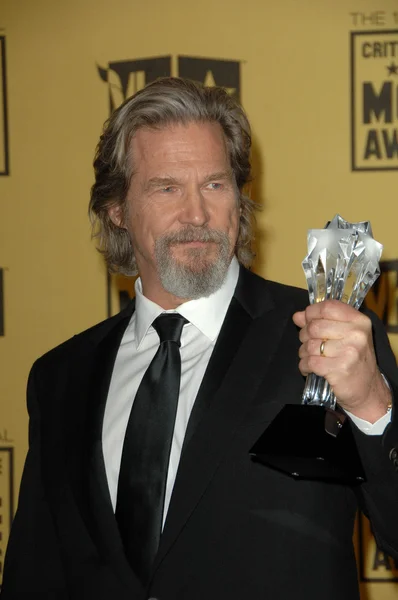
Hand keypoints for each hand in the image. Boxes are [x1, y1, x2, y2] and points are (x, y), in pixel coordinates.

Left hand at [292, 300, 390, 422]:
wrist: (367, 389)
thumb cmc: (353, 360)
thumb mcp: (344, 335)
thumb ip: (322, 322)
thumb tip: (298, 316)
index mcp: (359, 321)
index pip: (328, 307)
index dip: (311, 312)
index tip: (306, 320)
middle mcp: (357, 334)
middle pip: (315, 326)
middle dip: (304, 336)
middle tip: (309, 344)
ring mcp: (350, 352)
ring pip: (310, 345)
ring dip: (304, 353)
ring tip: (311, 358)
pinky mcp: (340, 369)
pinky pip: (310, 362)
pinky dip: (304, 366)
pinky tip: (310, 368)